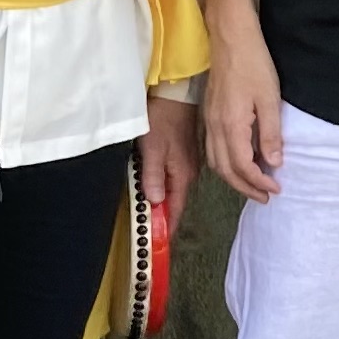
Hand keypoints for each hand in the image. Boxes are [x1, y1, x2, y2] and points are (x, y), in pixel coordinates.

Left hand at [138, 94, 201, 234]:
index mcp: (183, 174)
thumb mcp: (153, 150)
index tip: (159, 242)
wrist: (175, 96)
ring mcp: (187, 163)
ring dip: (163, 202)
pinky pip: (173, 178)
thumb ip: (153, 178)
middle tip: (150, 231)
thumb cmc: (163, 120)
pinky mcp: (182, 154)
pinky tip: (154, 187)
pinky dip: (164, 187)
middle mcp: (189, 172)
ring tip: (150, 214)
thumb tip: (155, 202)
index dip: (167, 226)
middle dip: (164, 217)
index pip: (175, 208)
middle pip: (175, 201)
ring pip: (173, 190)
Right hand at [203, 9, 284, 203]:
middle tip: (266, 197)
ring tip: (254, 185)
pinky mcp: (209, 115)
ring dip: (234, 178)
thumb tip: (274, 163)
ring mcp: (209, 121)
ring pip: (216, 162)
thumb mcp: (270, 99)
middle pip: (225, 170)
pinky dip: (226, 163)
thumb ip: (271, 133)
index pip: (242, 166)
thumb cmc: (253, 63)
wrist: (230, 38)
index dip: (259, 182)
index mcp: (231, 125)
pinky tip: (240, 162)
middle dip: (245, 188)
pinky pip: (212, 149)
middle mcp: (215, 127)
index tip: (276, 189)